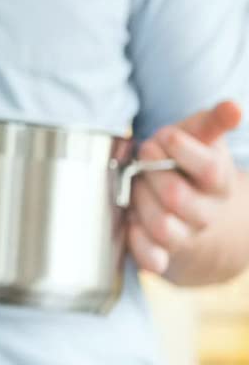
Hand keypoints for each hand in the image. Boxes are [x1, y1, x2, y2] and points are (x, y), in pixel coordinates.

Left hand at [126, 100, 242, 275]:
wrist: (199, 217)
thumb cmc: (190, 168)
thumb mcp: (204, 142)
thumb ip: (213, 123)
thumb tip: (234, 108)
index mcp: (219, 181)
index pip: (208, 169)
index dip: (181, 150)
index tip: (164, 137)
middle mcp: (207, 212)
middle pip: (176, 197)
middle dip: (152, 173)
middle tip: (143, 156)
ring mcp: (186, 236)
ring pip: (160, 225)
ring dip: (139, 201)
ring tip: (135, 184)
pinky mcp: (163, 256)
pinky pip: (150, 256)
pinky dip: (137, 241)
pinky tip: (131, 222)